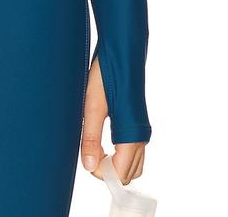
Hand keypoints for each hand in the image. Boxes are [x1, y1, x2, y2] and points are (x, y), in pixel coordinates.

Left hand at [80, 53, 145, 183]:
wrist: (120, 54)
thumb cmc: (106, 76)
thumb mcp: (92, 106)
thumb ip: (91, 138)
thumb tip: (89, 166)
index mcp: (131, 135)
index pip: (120, 174)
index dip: (101, 173)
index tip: (86, 159)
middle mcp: (140, 137)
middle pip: (128, 174)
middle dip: (108, 172)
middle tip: (89, 154)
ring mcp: (141, 132)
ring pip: (133, 165)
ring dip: (114, 165)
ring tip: (95, 148)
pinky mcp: (137, 125)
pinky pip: (133, 153)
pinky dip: (120, 156)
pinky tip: (103, 142)